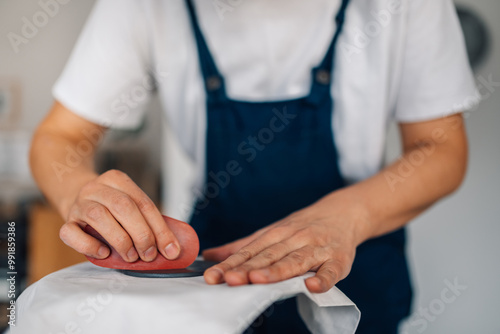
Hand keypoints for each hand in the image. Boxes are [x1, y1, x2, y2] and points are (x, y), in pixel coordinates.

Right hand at [59, 169, 180, 262]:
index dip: (160, 229)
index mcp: (117, 180)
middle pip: (123, 207)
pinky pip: (71, 233)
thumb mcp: (131, 205)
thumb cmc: (111, 207)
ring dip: (120, 240)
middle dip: (141, 234)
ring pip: (98, 217)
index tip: (171, 250)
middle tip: (149, 254)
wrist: (74, 195)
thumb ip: (148, 221)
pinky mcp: (65, 221)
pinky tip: (104, 253)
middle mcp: (96, 188)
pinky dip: (90, 245)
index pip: (144, 203)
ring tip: (131, 256)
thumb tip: (172, 249)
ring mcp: (78, 204)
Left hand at [203, 193, 368, 292]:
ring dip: (277, 271)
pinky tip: (312, 286)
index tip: (213, 275)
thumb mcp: (272, 232)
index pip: (250, 251)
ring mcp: (317, 249)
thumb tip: (209, 256)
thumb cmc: (303, 227)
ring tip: (258, 279)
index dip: (230, 264)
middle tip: (228, 279)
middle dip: (248, 269)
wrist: (344, 213)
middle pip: (269, 256)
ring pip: (295, 261)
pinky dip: (323, 278)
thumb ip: (242, 247)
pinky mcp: (338, 259)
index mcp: (276, 234)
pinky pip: (331, 271)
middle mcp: (294, 239)